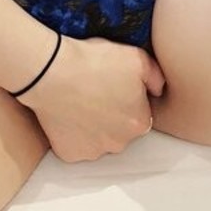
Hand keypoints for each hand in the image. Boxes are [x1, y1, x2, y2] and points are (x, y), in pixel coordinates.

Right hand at [13, 33, 165, 162]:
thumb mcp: (136, 57)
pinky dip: (74, 131)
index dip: (128, 96)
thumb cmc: (93, 62)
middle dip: (113, 112)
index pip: (140, 112)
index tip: (115, 82)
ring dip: (94, 123)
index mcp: (139, 122)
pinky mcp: (71, 153)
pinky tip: (69, 110)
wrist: (52, 71)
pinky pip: (77, 144)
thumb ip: (156, 76)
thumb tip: (158, 89)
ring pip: (100, 138)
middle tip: (98, 88)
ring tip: (82, 97)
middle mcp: (119, 143)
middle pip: (121, 129)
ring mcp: (94, 151)